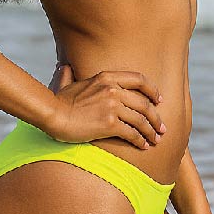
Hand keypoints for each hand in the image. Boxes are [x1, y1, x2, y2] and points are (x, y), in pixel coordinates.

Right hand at [44, 62, 165, 150]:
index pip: (139, 79)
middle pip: (144, 103)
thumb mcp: (67, 82)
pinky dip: (140, 140)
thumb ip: (69, 74)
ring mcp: (112, 106)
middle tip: (162, 128)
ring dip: (151, 132)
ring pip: (141, 120)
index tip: (159, 100)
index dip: (152, 90)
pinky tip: (143, 146)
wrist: (52, 115)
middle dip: (156, 118)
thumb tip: (63, 66)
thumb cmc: (57, 101)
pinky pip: (132, 133)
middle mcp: (112, 89)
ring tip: (156, 140)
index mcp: (106, 77)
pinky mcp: (109, 124)